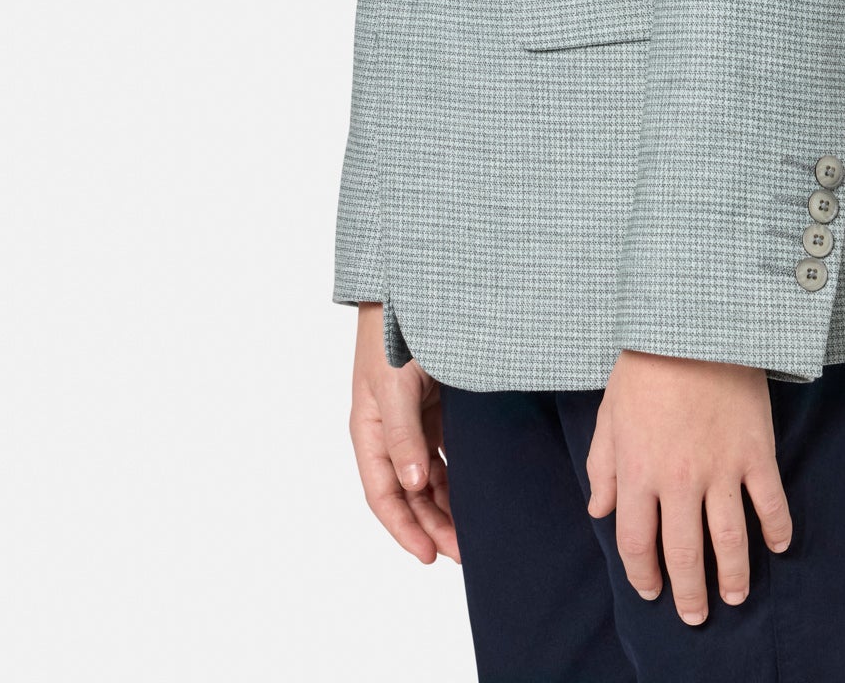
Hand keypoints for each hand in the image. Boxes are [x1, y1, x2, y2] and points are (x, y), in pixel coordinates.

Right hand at [347, 301, 459, 563]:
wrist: (413, 288)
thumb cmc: (394, 333)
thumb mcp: (393, 385)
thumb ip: (402, 435)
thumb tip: (410, 486)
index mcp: (370, 430)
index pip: (384, 495)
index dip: (404, 529)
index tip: (430, 555)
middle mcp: (389, 431)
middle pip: (407, 493)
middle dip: (431, 525)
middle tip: (463, 552)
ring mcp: (413, 419)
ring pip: (427, 477)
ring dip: (445, 505)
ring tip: (472, 532)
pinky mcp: (435, 406)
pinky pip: (444, 452)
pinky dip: (456, 475)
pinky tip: (475, 492)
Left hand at [586, 350, 791, 623]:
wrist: (694, 325)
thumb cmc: (647, 364)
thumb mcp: (611, 413)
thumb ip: (604, 466)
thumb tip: (599, 510)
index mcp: (638, 470)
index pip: (637, 542)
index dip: (643, 573)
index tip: (651, 590)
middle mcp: (678, 479)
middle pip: (683, 552)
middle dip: (688, 592)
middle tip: (695, 614)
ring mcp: (721, 468)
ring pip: (729, 540)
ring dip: (732, 576)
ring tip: (733, 596)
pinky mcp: (755, 452)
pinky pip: (769, 502)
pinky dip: (776, 529)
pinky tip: (777, 546)